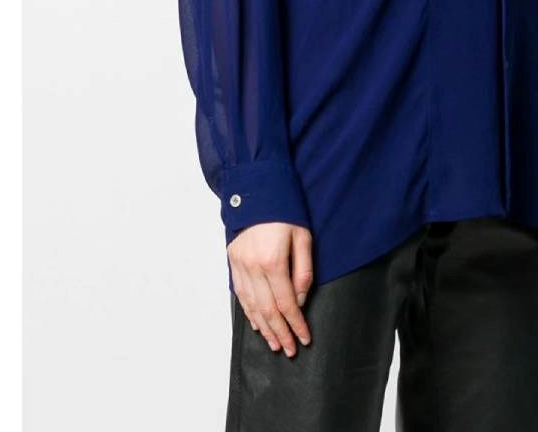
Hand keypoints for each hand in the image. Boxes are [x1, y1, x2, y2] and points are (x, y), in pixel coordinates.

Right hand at [228, 222, 313, 356]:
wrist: (257, 188)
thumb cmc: (285, 210)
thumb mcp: (303, 237)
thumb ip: (303, 271)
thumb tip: (300, 300)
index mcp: (273, 261)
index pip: (287, 303)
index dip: (296, 324)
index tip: (304, 338)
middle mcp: (253, 267)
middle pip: (267, 310)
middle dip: (280, 333)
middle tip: (289, 350)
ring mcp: (240, 264)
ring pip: (251, 306)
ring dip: (264, 328)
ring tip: (275, 343)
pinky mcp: (232, 260)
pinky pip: (240, 293)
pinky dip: (248, 311)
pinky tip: (256, 323)